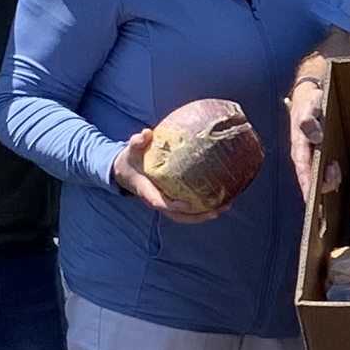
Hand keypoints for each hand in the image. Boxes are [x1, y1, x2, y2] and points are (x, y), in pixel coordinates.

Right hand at [112, 132, 227, 224]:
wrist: (125, 171)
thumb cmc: (131, 159)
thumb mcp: (131, 150)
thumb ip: (137, 142)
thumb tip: (146, 133)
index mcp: (146, 190)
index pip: (159, 202)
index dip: (173, 206)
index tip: (188, 204)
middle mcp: (156, 200)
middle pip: (177, 215)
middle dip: (197, 216)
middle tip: (216, 211)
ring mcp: (164, 202)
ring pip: (184, 216)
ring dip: (203, 214)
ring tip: (224, 207)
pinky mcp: (170, 200)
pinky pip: (187, 209)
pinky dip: (202, 208)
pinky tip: (219, 200)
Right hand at [288, 76, 339, 202]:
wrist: (312, 93)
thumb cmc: (309, 101)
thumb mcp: (309, 105)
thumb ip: (309, 120)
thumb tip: (315, 136)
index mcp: (299, 145)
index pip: (302, 170)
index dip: (307, 185)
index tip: (310, 200)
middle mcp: (304, 154)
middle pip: (312, 178)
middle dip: (322, 182)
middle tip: (334, 171)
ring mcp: (312, 155)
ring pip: (319, 176)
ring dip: (329, 177)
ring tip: (336, 166)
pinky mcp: (320, 153)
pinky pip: (325, 169)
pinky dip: (332, 174)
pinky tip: (338, 169)